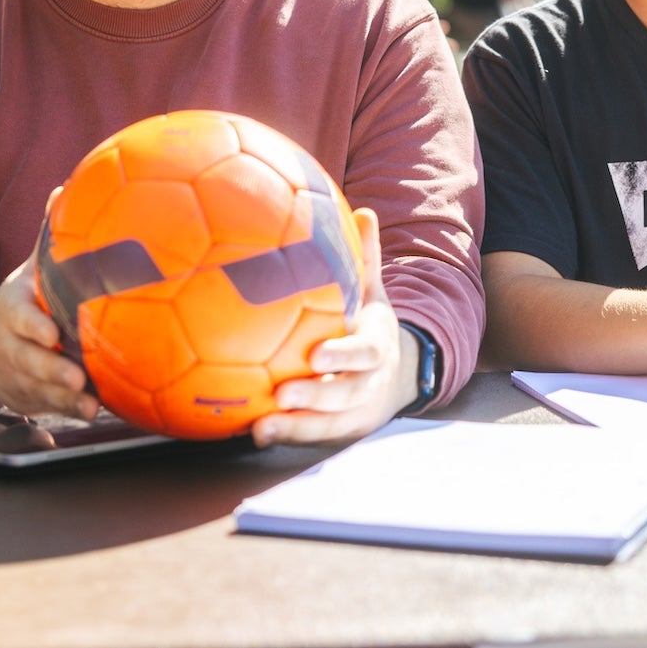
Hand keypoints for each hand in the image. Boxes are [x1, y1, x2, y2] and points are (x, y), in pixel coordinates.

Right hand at [0, 253, 97, 419]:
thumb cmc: (21, 304)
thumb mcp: (28, 273)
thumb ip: (47, 241)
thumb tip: (62, 192)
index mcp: (12, 310)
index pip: (20, 317)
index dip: (34, 326)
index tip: (52, 332)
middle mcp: (10, 344)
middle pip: (29, 360)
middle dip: (53, 370)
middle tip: (77, 377)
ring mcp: (17, 375)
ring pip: (40, 388)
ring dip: (65, 398)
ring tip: (90, 403)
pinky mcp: (28, 397)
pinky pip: (49, 407)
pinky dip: (69, 410)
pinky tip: (91, 410)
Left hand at [250, 209, 416, 447]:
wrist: (399, 374)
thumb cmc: (371, 325)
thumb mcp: (373, 292)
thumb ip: (366, 257)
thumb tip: (363, 210)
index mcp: (376, 347)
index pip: (364, 353)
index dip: (343, 356)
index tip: (317, 355)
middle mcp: (368, 383)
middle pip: (345, 395)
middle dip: (315, 398)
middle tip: (281, 394)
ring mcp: (355, 412)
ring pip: (327, 425)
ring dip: (294, 428)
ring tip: (260, 429)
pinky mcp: (339, 431)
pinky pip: (311, 436)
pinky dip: (284, 436)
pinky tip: (248, 432)